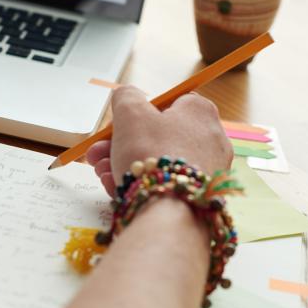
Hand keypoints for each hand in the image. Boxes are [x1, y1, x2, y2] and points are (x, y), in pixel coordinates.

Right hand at [86, 86, 232, 195]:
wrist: (169, 211)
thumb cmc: (151, 154)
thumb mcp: (130, 113)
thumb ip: (126, 96)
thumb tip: (127, 95)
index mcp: (200, 111)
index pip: (166, 104)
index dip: (135, 116)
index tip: (114, 128)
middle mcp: (211, 138)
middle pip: (157, 137)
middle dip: (120, 145)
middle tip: (96, 155)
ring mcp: (208, 170)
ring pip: (158, 163)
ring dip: (124, 165)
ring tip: (101, 174)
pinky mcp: (200, 196)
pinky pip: (166, 184)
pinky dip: (141, 185)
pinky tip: (117, 189)